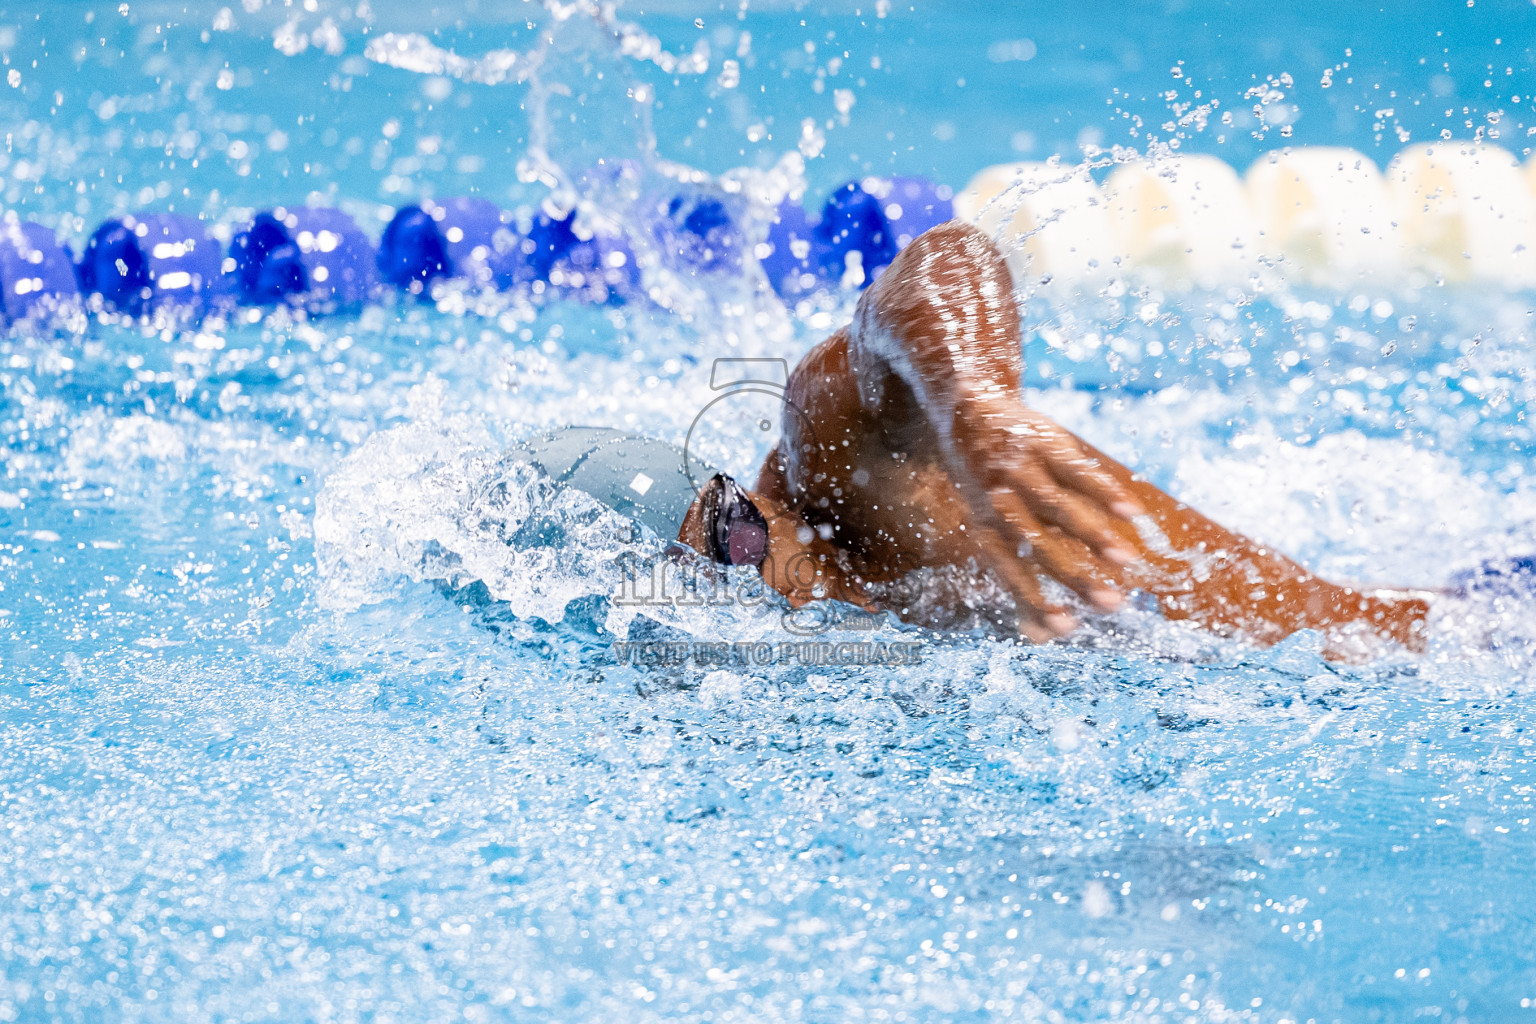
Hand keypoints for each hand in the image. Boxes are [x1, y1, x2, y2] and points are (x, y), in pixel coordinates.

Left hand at [949, 396, 1143, 640]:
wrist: (968, 412)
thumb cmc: (990, 490)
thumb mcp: (991, 531)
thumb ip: (1019, 583)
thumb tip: (1042, 639)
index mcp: (986, 529)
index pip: (1010, 572)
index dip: (1037, 600)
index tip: (1068, 628)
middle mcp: (1000, 502)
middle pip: (1039, 545)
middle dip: (1076, 576)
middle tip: (1113, 605)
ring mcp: (1022, 470)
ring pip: (1060, 506)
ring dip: (1095, 535)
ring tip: (1128, 561)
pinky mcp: (1045, 442)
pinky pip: (1078, 469)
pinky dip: (1105, 491)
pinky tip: (1133, 513)